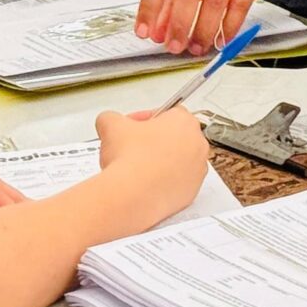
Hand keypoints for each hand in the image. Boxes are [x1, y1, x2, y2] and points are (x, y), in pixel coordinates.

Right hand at [93, 106, 211, 222]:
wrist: (132, 194)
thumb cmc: (130, 159)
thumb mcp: (110, 124)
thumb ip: (112, 117)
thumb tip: (109, 122)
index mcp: (184, 121)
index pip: (167, 112)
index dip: (145, 118)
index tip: (133, 126)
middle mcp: (197, 144)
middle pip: (176, 136)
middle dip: (155, 140)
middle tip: (135, 146)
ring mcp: (197, 170)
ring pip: (179, 161)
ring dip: (161, 161)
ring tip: (138, 166)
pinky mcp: (192, 192)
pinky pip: (178, 182)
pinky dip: (164, 181)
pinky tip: (146, 182)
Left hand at [136, 0, 277, 54]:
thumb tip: (158, 30)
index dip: (149, 9)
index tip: (144, 32)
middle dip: (179, 24)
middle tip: (174, 46)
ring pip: (215, 1)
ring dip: (204, 29)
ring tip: (197, 47)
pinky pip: (239, 4)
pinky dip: (230, 26)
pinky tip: (222, 39)